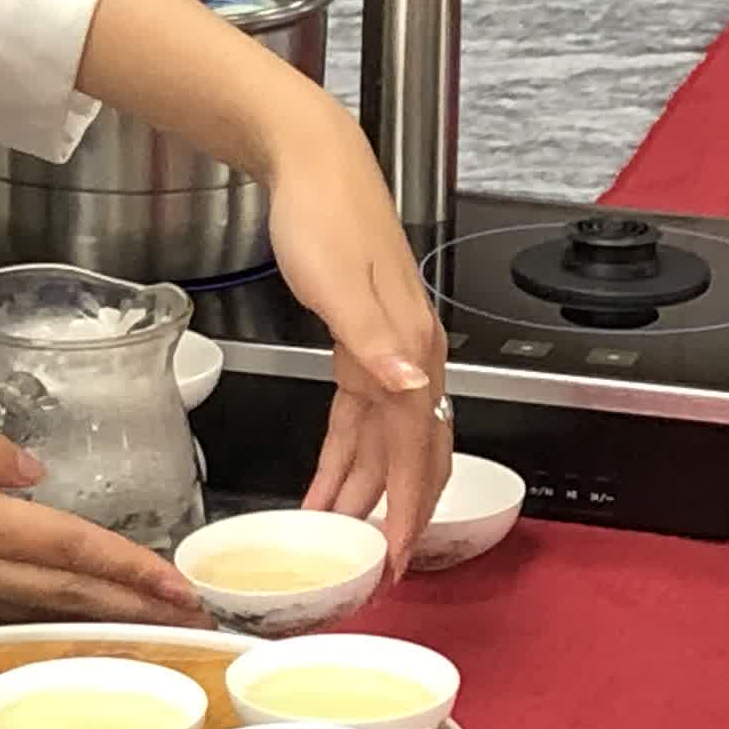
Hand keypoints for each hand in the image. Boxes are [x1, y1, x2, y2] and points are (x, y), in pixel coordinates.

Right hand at [0, 414, 199, 625]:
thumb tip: (33, 470)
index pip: (69, 547)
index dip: (128, 567)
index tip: (177, 584)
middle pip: (68, 590)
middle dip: (131, 602)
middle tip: (186, 610)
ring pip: (40, 607)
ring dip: (96, 612)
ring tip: (144, 612)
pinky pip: (2, 611)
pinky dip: (45, 612)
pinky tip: (65, 611)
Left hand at [260, 112, 450, 566]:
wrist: (312, 162)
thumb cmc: (324, 212)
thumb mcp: (339, 285)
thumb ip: (376, 344)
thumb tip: (414, 389)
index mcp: (412, 347)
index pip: (415, 447)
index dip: (406, 507)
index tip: (393, 557)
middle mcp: (410, 355)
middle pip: (413, 454)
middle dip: (397, 513)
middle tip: (378, 565)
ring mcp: (387, 350)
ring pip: (384, 442)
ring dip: (364, 491)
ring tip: (339, 537)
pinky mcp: (362, 343)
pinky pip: (361, 418)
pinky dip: (347, 456)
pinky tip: (327, 481)